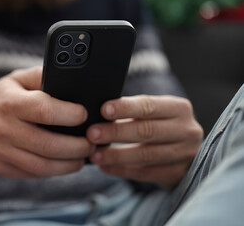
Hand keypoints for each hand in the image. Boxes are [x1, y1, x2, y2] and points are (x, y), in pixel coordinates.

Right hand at [0, 67, 93, 178]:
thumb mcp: (18, 78)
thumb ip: (43, 77)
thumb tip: (74, 83)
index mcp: (9, 103)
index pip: (45, 111)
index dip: (71, 115)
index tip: (84, 115)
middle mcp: (2, 128)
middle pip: (48, 145)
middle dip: (78, 146)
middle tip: (91, 142)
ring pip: (42, 166)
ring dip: (69, 164)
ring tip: (83, 157)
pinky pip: (31, 174)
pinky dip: (52, 171)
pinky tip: (63, 163)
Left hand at [87, 95, 202, 188]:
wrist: (188, 152)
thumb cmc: (162, 124)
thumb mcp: (157, 112)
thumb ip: (134, 110)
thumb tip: (99, 112)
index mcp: (179, 108)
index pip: (149, 106)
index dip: (126, 108)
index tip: (103, 110)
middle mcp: (186, 130)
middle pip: (146, 131)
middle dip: (116, 132)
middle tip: (92, 134)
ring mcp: (184, 154)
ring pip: (145, 155)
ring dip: (116, 155)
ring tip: (94, 155)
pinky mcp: (177, 174)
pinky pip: (144, 173)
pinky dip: (121, 170)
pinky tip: (104, 167)